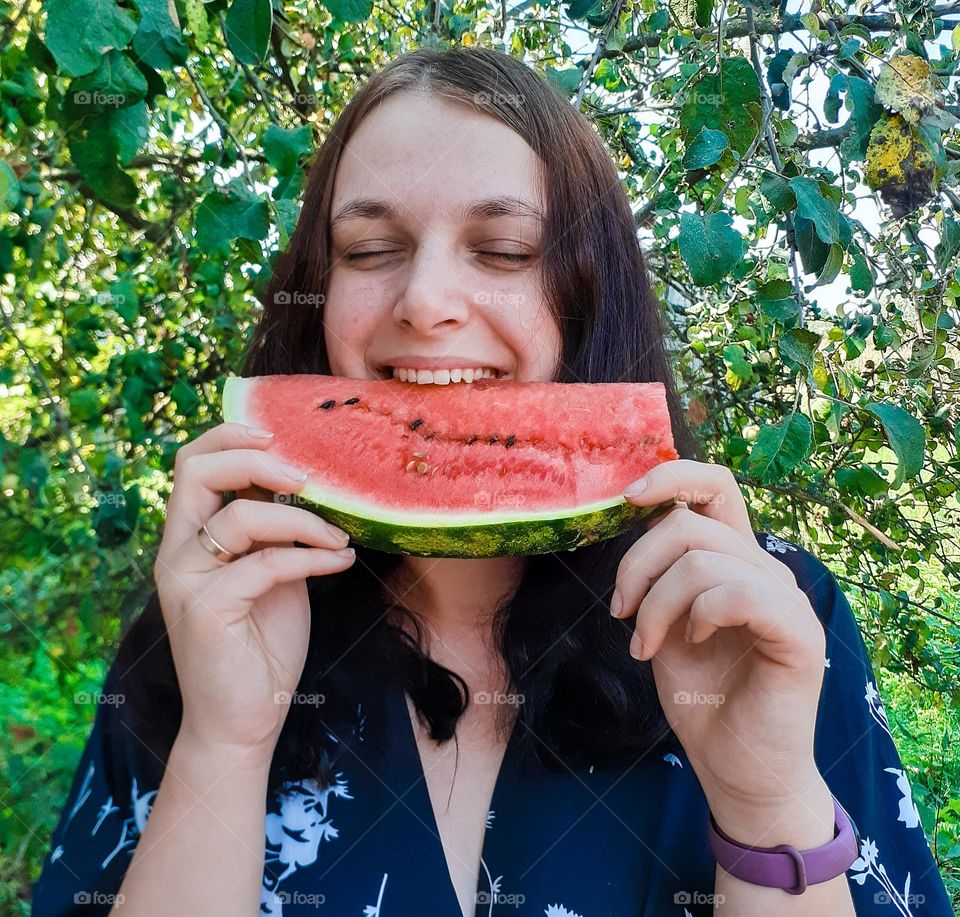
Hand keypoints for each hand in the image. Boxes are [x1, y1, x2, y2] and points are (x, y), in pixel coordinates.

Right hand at [154, 423, 356, 758]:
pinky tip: (341, 560)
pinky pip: (266, 564)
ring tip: (339, 534)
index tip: (280, 433)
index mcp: (189, 537)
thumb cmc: (261, 645)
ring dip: (302, 518)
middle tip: (306, 474)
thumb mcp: (272, 573)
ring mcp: (186, 581)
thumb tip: (307, 482)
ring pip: (240, 516)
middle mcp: (177, 552)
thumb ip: (275, 530)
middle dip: (255, 457)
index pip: (193, 463)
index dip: (231, 436)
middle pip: (195, 470)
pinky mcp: (207, 611)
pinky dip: (312, 556)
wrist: (244, 720)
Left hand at [613, 459, 827, 828]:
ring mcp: (785, 598)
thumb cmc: (701, 697)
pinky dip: (699, 616)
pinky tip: (693, 644)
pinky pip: (739, 593)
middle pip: (688, 523)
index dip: (671, 476)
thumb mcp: (663, 623)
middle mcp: (763, 569)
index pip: (714, 485)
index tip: (627, 499)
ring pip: (702, 559)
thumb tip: (634, 525)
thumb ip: (658, 575)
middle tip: (620, 612)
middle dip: (635, 565)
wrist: (737, 768)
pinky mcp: (798, 633)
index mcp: (733, 560)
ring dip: (656, 604)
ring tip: (646, 644)